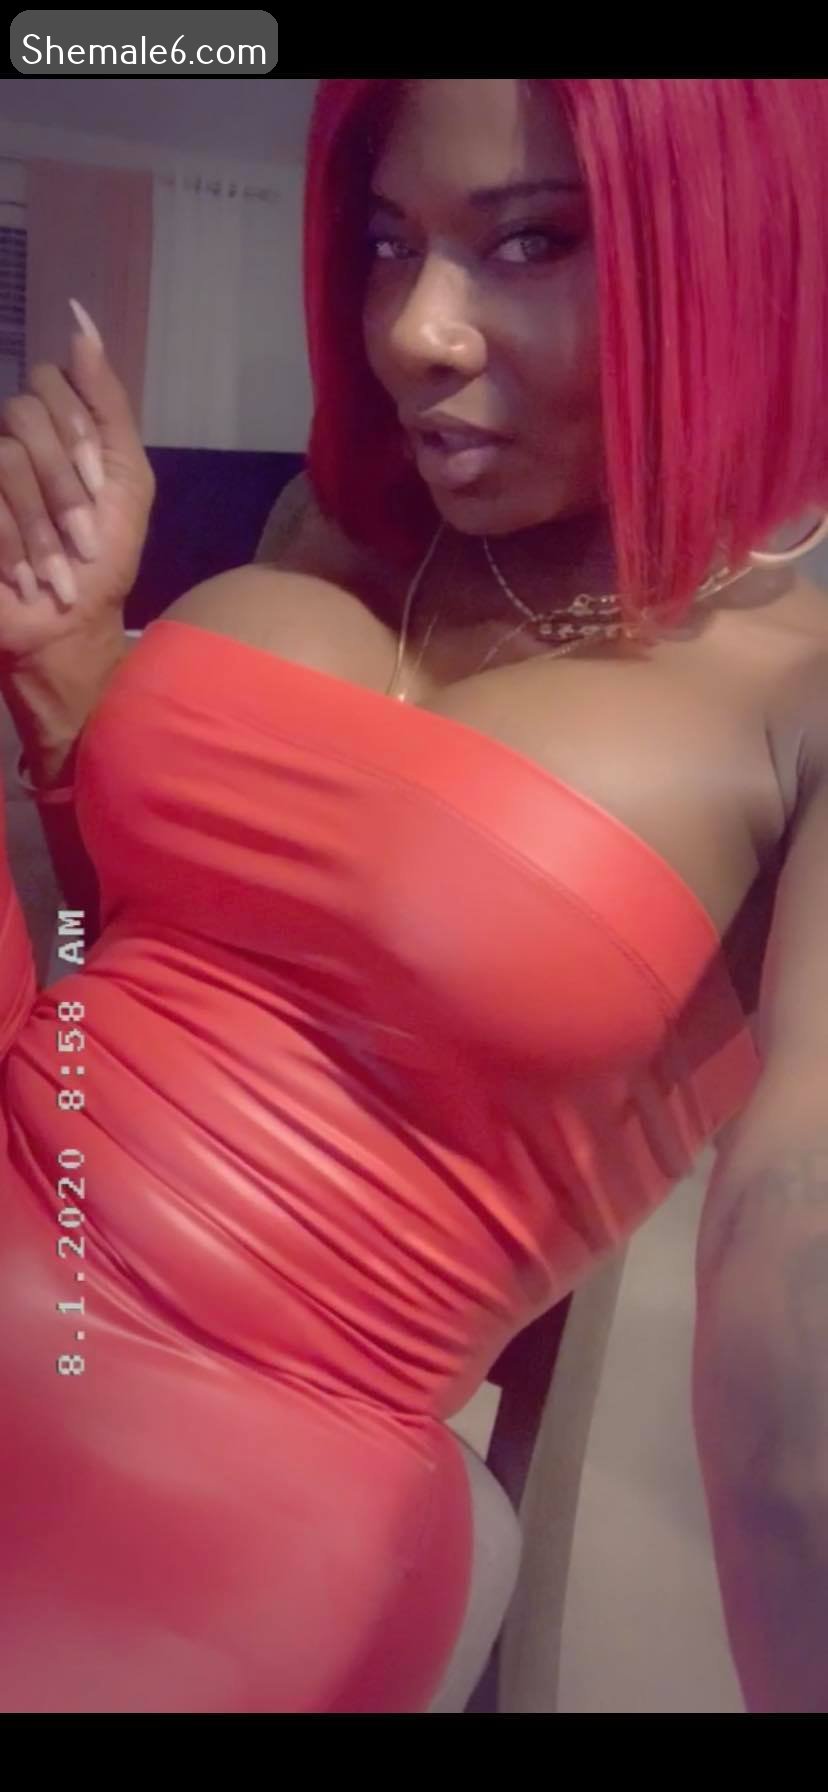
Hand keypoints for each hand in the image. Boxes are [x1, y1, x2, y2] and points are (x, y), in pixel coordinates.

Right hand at [0, 299, 154, 670]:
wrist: (70, 625)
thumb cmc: (102, 558)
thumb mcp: (126, 477)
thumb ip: (106, 401)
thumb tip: (80, 320)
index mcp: (48, 426)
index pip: (50, 382)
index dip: (79, 435)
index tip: (102, 488)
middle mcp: (7, 438)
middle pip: (26, 415)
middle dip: (66, 487)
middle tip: (84, 542)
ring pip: (6, 458)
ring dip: (42, 526)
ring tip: (59, 572)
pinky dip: (12, 545)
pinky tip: (26, 579)